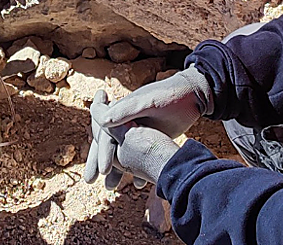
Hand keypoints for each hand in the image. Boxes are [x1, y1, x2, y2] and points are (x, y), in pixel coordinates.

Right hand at [83, 66, 210, 186]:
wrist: (193, 95)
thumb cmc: (170, 96)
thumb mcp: (147, 102)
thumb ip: (126, 111)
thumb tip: (103, 121)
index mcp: (121, 111)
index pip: (104, 133)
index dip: (102, 152)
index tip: (102, 170)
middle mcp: (125, 120)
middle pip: (106, 142)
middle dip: (97, 161)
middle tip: (88, 181)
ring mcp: (137, 129)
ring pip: (120, 152)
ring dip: (115, 169)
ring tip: (109, 187)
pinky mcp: (151, 136)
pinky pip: (137, 155)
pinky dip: (135, 170)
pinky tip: (138, 184)